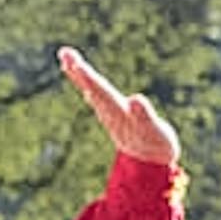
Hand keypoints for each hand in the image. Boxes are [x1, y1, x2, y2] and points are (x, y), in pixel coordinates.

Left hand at [58, 48, 179, 174]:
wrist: (151, 167)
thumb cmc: (156, 147)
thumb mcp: (154, 131)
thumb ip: (144, 115)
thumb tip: (136, 99)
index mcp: (119, 112)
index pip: (100, 90)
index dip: (87, 76)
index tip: (74, 63)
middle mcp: (110, 112)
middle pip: (91, 88)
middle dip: (78, 71)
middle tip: (64, 52)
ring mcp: (110, 115)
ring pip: (91, 91)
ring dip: (79, 75)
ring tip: (67, 59)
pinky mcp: (114, 116)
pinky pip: (97, 96)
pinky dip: (88, 84)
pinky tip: (81, 78)